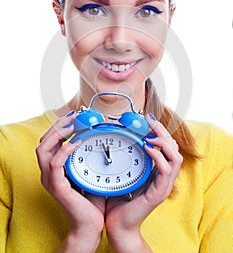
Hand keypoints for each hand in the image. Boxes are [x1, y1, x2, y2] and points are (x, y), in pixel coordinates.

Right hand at [35, 113, 104, 251]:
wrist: (91, 224)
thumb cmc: (91, 200)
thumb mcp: (89, 173)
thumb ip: (89, 157)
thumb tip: (102, 138)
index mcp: (54, 169)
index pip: (48, 142)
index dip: (59, 126)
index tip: (74, 116)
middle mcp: (48, 173)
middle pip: (42, 142)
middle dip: (57, 126)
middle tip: (73, 116)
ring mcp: (51, 180)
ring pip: (42, 149)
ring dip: (57, 134)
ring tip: (72, 126)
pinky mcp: (58, 187)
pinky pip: (55, 164)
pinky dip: (64, 151)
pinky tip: (76, 143)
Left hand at [105, 114, 182, 251]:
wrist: (118, 224)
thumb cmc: (119, 200)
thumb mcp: (125, 174)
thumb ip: (127, 159)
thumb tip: (118, 139)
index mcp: (157, 172)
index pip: (167, 147)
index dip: (160, 131)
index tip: (148, 120)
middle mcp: (164, 177)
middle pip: (174, 148)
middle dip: (163, 131)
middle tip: (149, 121)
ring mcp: (163, 186)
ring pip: (176, 157)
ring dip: (163, 142)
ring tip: (149, 135)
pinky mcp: (158, 193)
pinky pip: (166, 170)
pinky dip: (158, 156)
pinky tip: (146, 148)